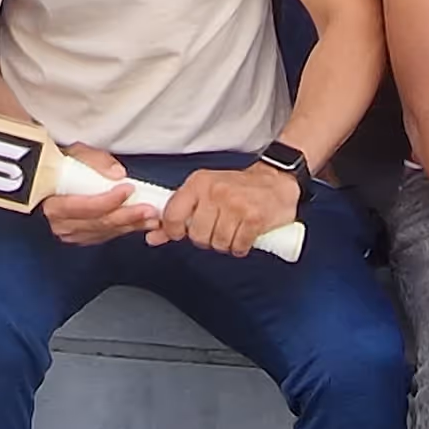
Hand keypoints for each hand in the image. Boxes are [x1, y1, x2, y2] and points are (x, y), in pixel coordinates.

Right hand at [42, 142, 161, 246]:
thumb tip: (117, 173)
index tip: (128, 189)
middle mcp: (61, 223)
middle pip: (98, 223)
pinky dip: (124, 229)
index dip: (108, 200)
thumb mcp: (76, 153)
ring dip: (130, 225)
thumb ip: (95, 160)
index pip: (83, 206)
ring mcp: (72, 233)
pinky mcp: (83, 237)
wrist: (54, 179)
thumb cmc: (64, 166)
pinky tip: (139, 223)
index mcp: (54, 203)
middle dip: (126, 216)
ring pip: (105, 232)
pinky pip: (106, 236)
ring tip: (151, 218)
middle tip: (149, 209)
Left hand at [156, 160, 300, 257]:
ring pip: (217, 244)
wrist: (276, 180)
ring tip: (232, 230)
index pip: (172, 215)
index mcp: (198, 183)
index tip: (182, 233)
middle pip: (197, 236)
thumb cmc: (237, 188)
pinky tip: (244, 235)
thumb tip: (153, 236)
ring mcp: (235, 204)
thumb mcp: (204, 193)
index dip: (174, 231)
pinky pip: (238, 246)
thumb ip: (178, 214)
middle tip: (217, 229)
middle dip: (206, 239)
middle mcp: (215, 192)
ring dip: (225, 244)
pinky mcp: (254, 218)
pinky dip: (240, 247)